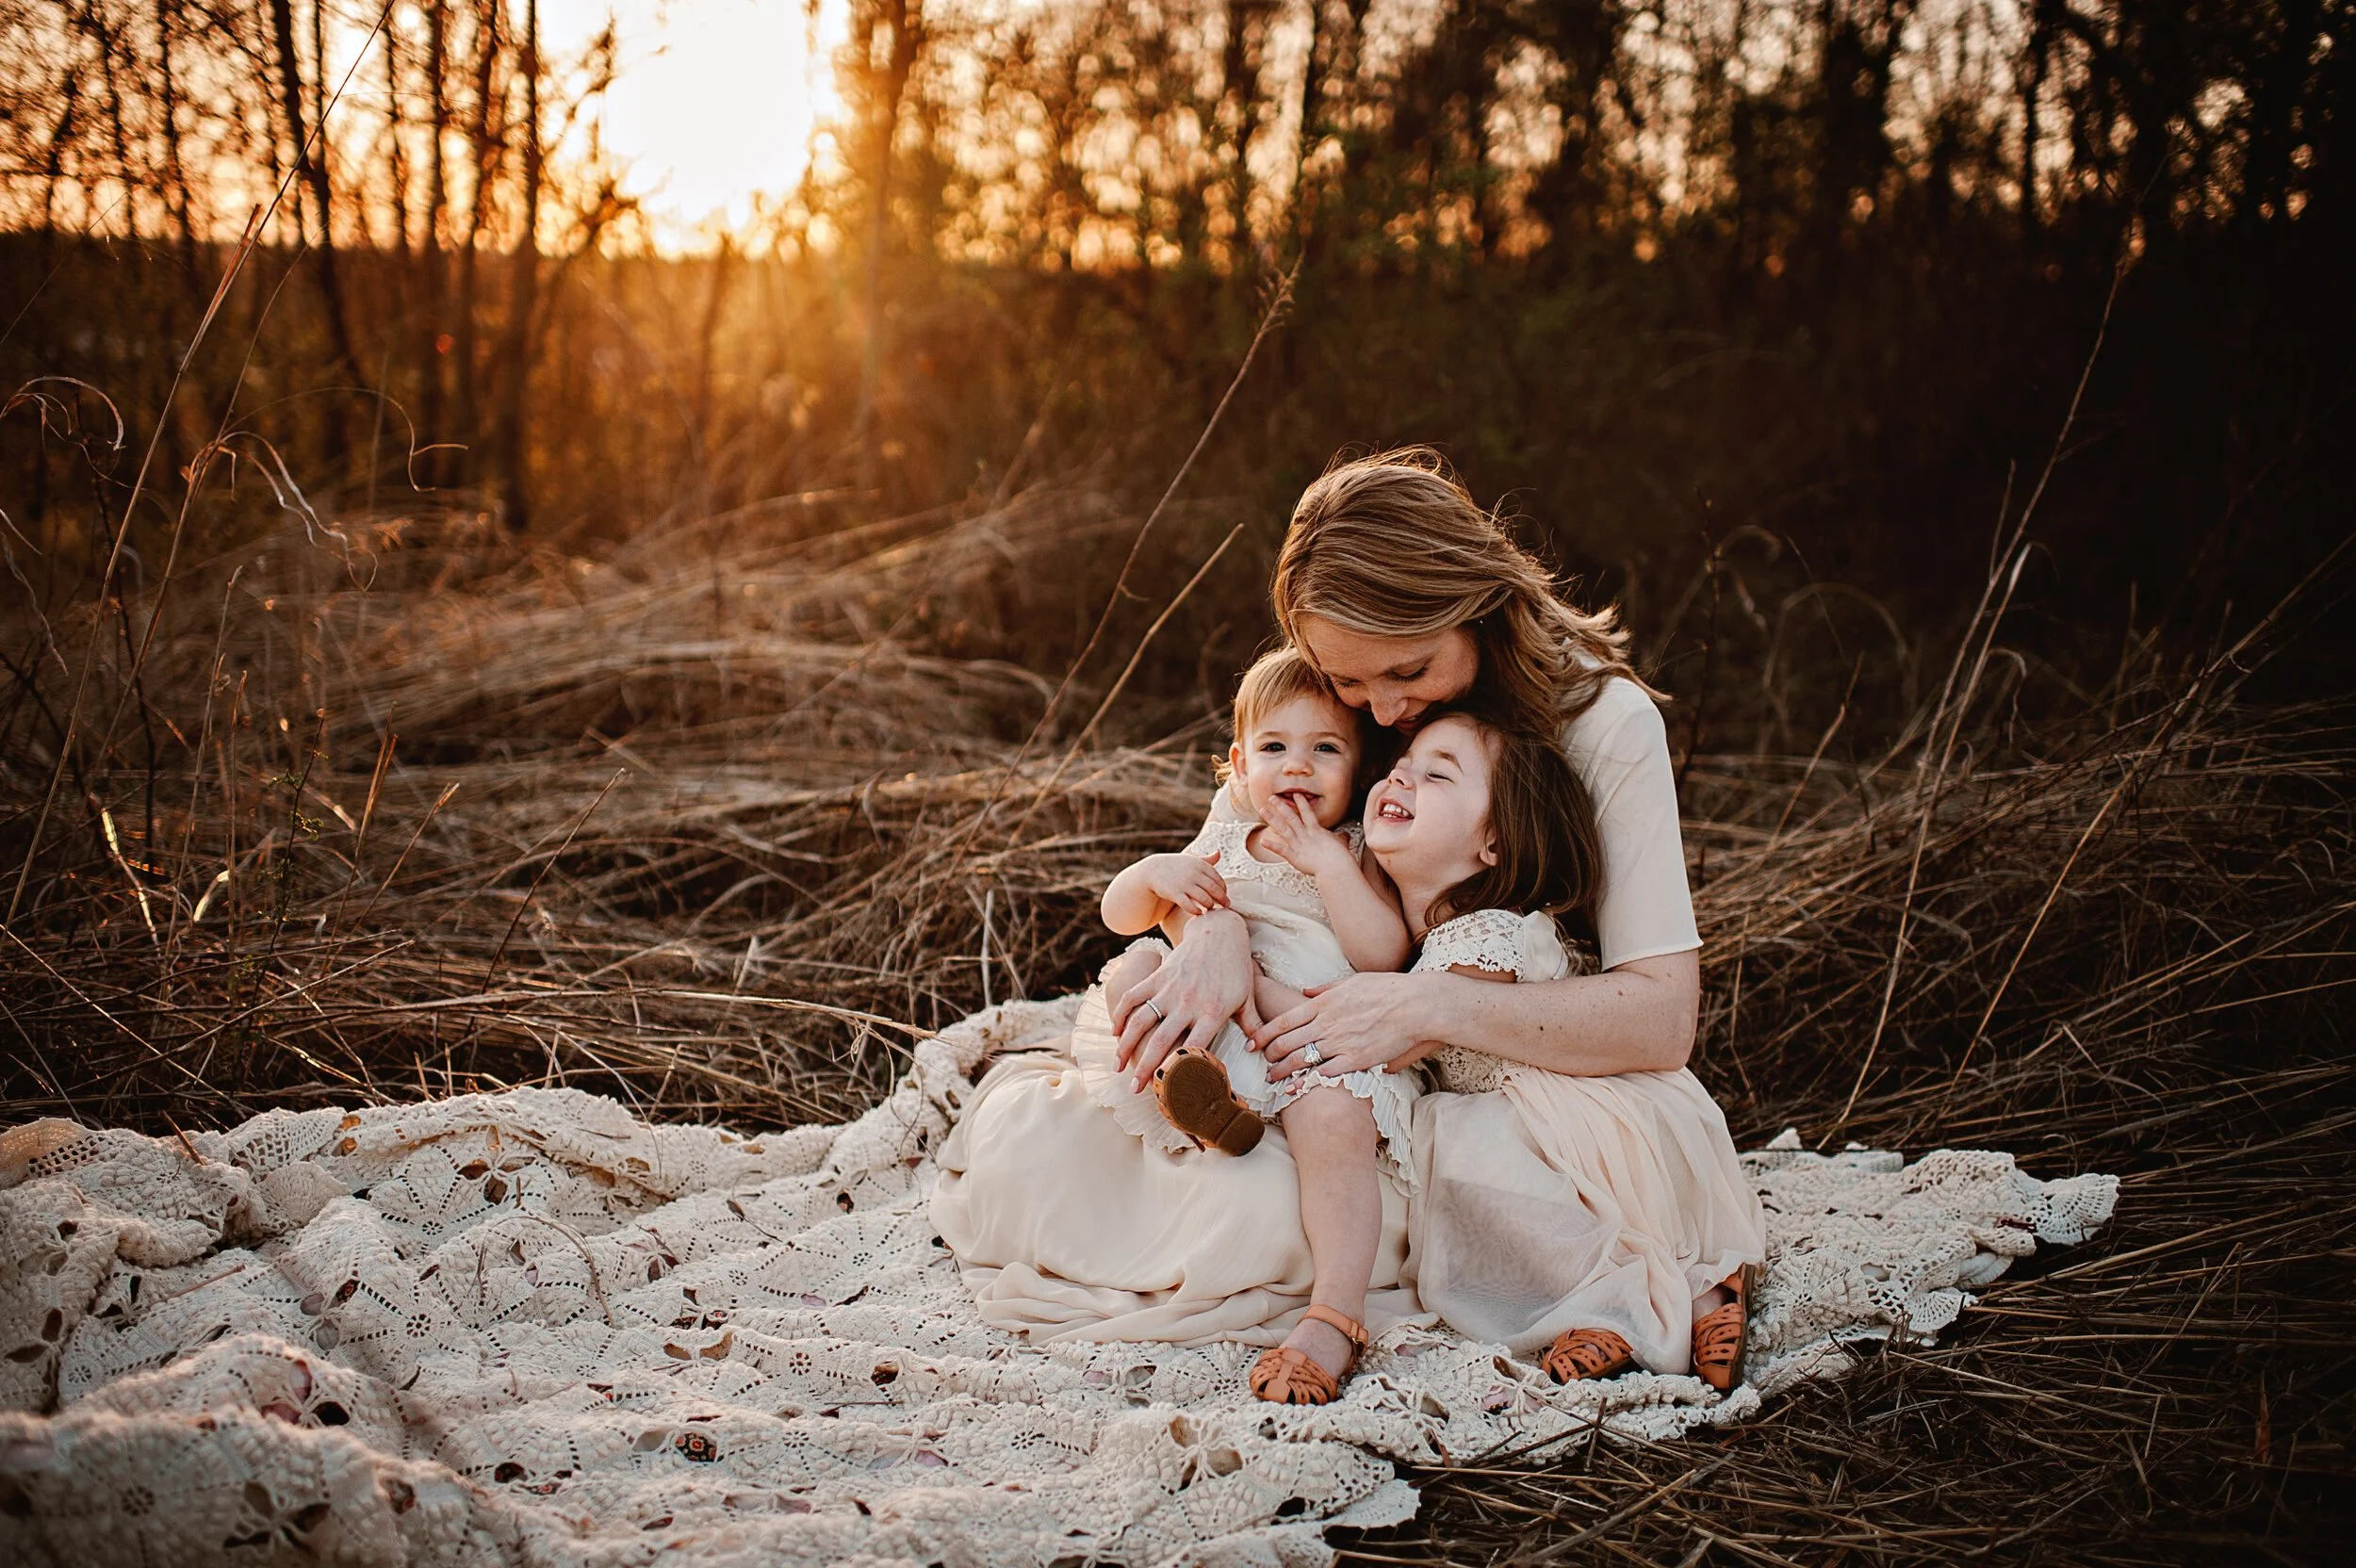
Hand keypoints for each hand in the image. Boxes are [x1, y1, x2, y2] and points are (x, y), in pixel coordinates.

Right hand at [1112, 909, 1253, 1089]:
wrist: (1219, 932)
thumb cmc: (1236, 968)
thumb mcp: (1248, 997)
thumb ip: (1253, 1025)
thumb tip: (1258, 1052)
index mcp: (1213, 1012)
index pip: (1194, 1048)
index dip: (1181, 1071)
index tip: (1172, 1090)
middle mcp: (1188, 1002)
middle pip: (1162, 1041)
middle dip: (1147, 1068)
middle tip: (1136, 1090)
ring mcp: (1170, 989)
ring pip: (1141, 1021)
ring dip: (1126, 1046)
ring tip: (1118, 1067)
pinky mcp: (1158, 976)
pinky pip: (1133, 997)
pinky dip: (1120, 1015)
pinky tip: (1114, 1034)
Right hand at [1140, 850, 1230, 917]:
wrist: (1153, 870)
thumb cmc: (1176, 866)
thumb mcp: (1190, 860)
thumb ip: (1206, 859)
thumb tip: (1219, 853)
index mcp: (1200, 865)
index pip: (1218, 879)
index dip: (1224, 888)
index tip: (1225, 895)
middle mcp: (1194, 873)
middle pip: (1214, 889)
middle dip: (1222, 899)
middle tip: (1226, 905)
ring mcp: (1184, 884)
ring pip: (1204, 898)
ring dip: (1210, 905)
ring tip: (1211, 908)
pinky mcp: (1175, 894)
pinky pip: (1189, 905)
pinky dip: (1196, 911)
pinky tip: (1199, 913)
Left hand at [1254, 970, 1436, 1079]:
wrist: (1415, 1005)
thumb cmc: (1387, 989)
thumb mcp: (1351, 981)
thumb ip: (1325, 988)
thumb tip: (1305, 992)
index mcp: (1323, 1003)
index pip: (1284, 1021)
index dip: (1264, 1034)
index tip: (1252, 1043)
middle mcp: (1326, 1023)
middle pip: (1287, 1043)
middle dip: (1270, 1056)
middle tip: (1261, 1065)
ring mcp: (1340, 1042)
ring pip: (1301, 1060)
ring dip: (1283, 1072)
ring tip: (1273, 1080)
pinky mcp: (1355, 1059)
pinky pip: (1325, 1073)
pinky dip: (1308, 1082)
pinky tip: (1297, 1089)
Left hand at [1255, 794, 1355, 881]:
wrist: (1335, 867)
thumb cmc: (1339, 856)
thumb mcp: (1341, 843)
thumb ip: (1341, 837)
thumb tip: (1346, 834)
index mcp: (1316, 830)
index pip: (1307, 813)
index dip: (1301, 803)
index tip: (1295, 794)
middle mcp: (1305, 835)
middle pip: (1291, 817)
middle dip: (1281, 807)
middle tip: (1271, 797)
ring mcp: (1298, 845)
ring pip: (1282, 829)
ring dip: (1271, 819)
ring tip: (1262, 810)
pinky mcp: (1294, 857)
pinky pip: (1280, 850)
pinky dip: (1271, 845)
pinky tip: (1262, 841)